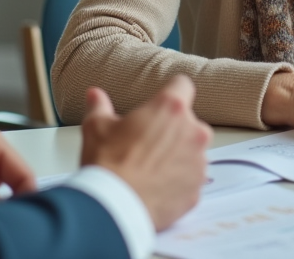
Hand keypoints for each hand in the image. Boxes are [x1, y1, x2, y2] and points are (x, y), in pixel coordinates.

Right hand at [80, 75, 212, 230]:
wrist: (114, 208)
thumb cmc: (107, 164)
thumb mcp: (96, 128)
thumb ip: (99, 106)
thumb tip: (94, 95)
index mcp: (170, 109)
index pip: (182, 85)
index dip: (171, 91)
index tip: (161, 102)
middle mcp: (193, 132)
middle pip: (189, 122)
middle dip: (173, 129)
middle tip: (147, 142)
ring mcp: (199, 162)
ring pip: (193, 151)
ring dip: (178, 155)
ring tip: (150, 168)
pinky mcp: (198, 189)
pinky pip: (191, 179)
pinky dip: (179, 181)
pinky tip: (156, 186)